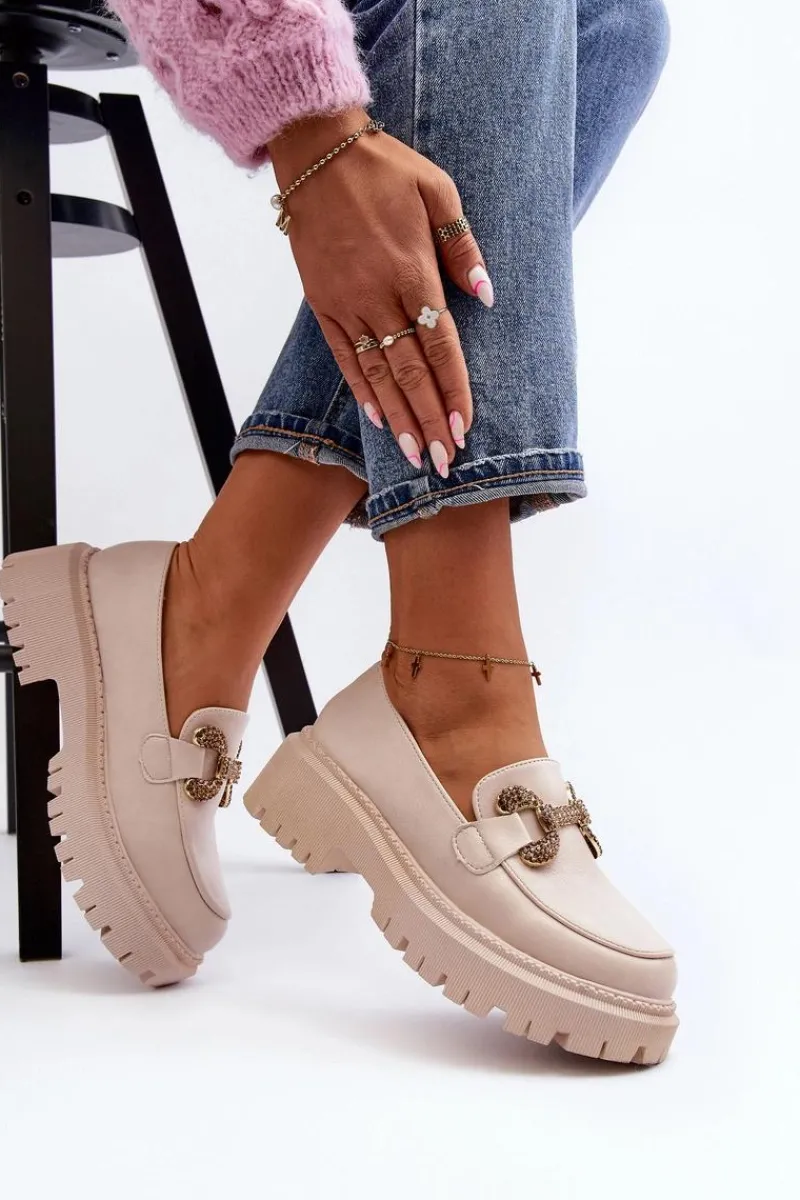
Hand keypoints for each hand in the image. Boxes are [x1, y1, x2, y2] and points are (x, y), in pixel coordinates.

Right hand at [268, 109, 492, 476]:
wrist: (316, 152)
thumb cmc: (385, 168)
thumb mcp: (438, 191)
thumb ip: (461, 247)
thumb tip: (485, 296)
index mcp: (412, 271)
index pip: (440, 347)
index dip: (454, 392)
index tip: (463, 428)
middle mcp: (378, 296)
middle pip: (411, 372)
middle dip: (429, 421)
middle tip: (443, 462)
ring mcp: (347, 304)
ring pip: (377, 373)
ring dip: (399, 418)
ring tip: (414, 455)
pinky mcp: (322, 304)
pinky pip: (344, 357)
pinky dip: (362, 390)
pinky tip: (378, 418)